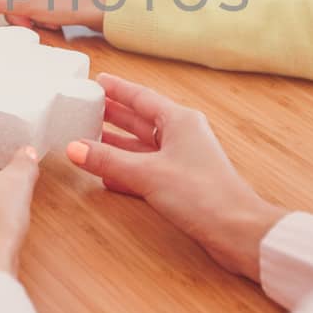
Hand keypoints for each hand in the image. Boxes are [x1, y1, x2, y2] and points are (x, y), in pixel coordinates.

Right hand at [65, 74, 284, 282]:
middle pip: (140, 120)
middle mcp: (182, 136)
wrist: (237, 230)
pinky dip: (125, 170)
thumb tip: (75, 148)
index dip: (118, 89)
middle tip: (86, 107)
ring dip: (115, 144)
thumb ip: (108, 161)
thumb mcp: (147, 173)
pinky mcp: (180, 185)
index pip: (142, 97)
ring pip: (141, 147)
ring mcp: (181, 161)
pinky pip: (145, 170)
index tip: (97, 82)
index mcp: (180, 121)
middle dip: (113, 115)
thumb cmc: (204, 194)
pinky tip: (106, 174)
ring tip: (88, 138)